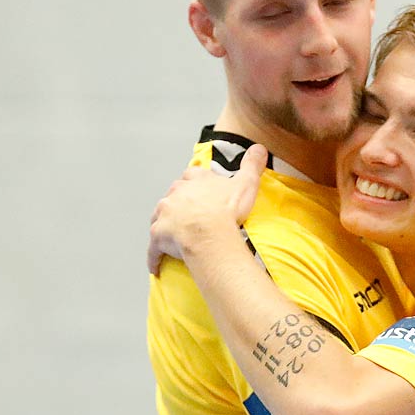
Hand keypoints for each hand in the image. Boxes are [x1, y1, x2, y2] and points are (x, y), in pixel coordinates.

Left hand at [148, 142, 266, 273]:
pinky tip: (156, 266)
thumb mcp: (245, 184)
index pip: (192, 175)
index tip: (201, 190)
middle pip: (173, 196)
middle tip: (190, 216)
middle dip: (178, 204)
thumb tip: (259, 148)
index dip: (195, 183)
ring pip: (159, 217)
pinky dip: (154, 256)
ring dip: (164, 225)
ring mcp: (164, 214)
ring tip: (174, 237)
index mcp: (195, 180)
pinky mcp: (158, 236)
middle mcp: (176, 193)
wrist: (210, 232)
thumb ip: (251, 165)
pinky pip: (154, 248)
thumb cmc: (228, 210)